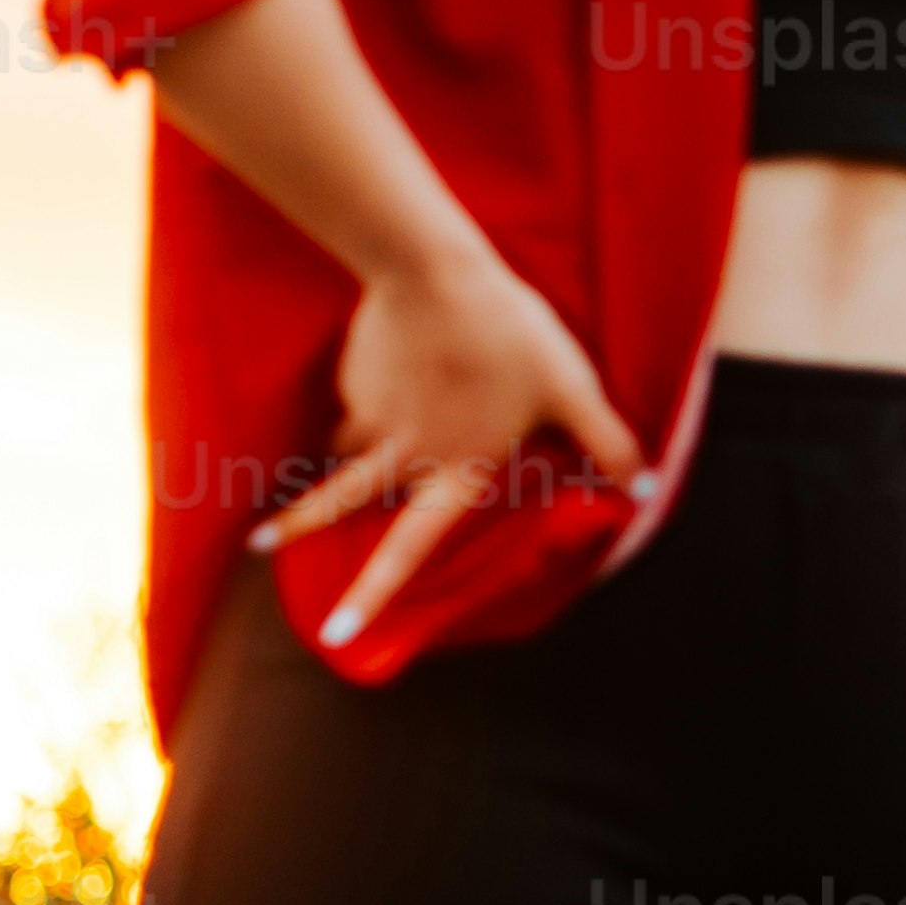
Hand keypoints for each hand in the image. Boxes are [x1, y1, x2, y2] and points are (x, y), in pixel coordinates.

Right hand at [265, 244, 643, 648]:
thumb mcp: (571, 389)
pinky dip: (371, 395)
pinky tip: (397, 363)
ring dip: (347, 453)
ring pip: (348, 448)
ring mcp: (370, 415)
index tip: (336, 634)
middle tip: (260, 544)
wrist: (435, 270)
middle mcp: (403, 455)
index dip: (372, 595)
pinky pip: (357, 399)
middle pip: (339, 502)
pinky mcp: (354, 378)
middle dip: (298, 526)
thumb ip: (606, 443)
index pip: (407, 550)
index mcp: (453, 471)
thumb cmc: (512, 335)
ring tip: (343, 451)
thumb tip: (645, 491)